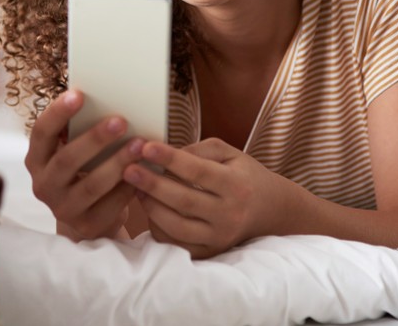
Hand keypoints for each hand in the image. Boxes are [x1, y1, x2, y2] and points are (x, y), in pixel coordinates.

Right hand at [25, 90, 145, 240]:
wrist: (88, 216)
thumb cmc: (83, 170)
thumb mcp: (72, 152)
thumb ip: (77, 131)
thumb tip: (103, 99)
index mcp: (37, 160)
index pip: (41, 133)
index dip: (57, 113)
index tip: (78, 94)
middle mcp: (43, 185)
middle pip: (67, 160)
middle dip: (94, 139)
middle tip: (120, 120)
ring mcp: (63, 209)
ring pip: (91, 185)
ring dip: (117, 162)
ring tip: (139, 144)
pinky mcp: (87, 225)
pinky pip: (111, 204)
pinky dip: (128, 186)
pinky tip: (143, 171)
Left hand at [122, 138, 288, 257]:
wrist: (270, 210)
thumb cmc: (242, 175)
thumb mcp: (229, 153)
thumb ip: (198, 150)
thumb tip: (163, 153)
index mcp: (236, 185)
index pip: (198, 171)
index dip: (169, 159)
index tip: (145, 147)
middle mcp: (230, 214)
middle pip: (183, 200)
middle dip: (152, 184)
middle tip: (128, 168)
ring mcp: (219, 237)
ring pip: (176, 226)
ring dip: (150, 206)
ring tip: (135, 187)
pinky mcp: (209, 252)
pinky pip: (176, 243)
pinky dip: (157, 226)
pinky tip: (148, 207)